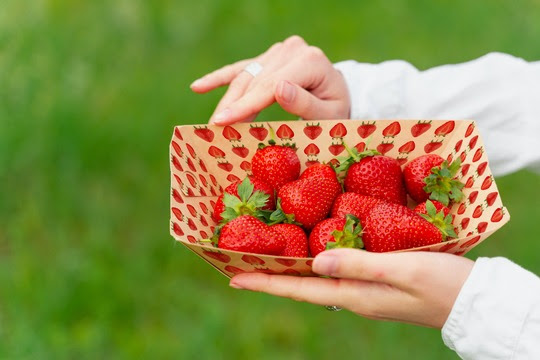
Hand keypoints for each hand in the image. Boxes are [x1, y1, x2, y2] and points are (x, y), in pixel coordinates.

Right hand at [191, 35, 350, 124]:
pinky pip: (242, 68)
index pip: (270, 86)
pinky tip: (198, 87)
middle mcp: (292, 49)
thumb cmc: (337, 109)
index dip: (245, 105)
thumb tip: (278, 89)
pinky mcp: (270, 57)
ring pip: (245, 76)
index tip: (223, 122)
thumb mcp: (330, 114)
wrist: (341, 94)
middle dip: (233, 106)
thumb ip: (306, 103)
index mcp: (309, 61)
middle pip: (255, 80)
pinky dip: (220, 78)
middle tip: (214, 129)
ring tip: (213, 122)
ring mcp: (279, 51)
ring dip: (228, 100)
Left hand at [229, 248, 473, 328]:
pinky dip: (317, 260)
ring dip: (290, 267)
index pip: (299, 288)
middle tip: (242, 262)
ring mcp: (364, 289)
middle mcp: (353, 294)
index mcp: (354, 294)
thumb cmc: (442, 283)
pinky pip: (337, 270)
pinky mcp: (376, 280)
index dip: (266, 281)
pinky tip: (313, 248)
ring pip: (317, 277)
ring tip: (268, 255)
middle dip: (271, 274)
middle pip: (302, 284)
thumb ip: (358, 263)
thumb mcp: (401, 269)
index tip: (234, 275)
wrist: (472, 300)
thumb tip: (315, 261)